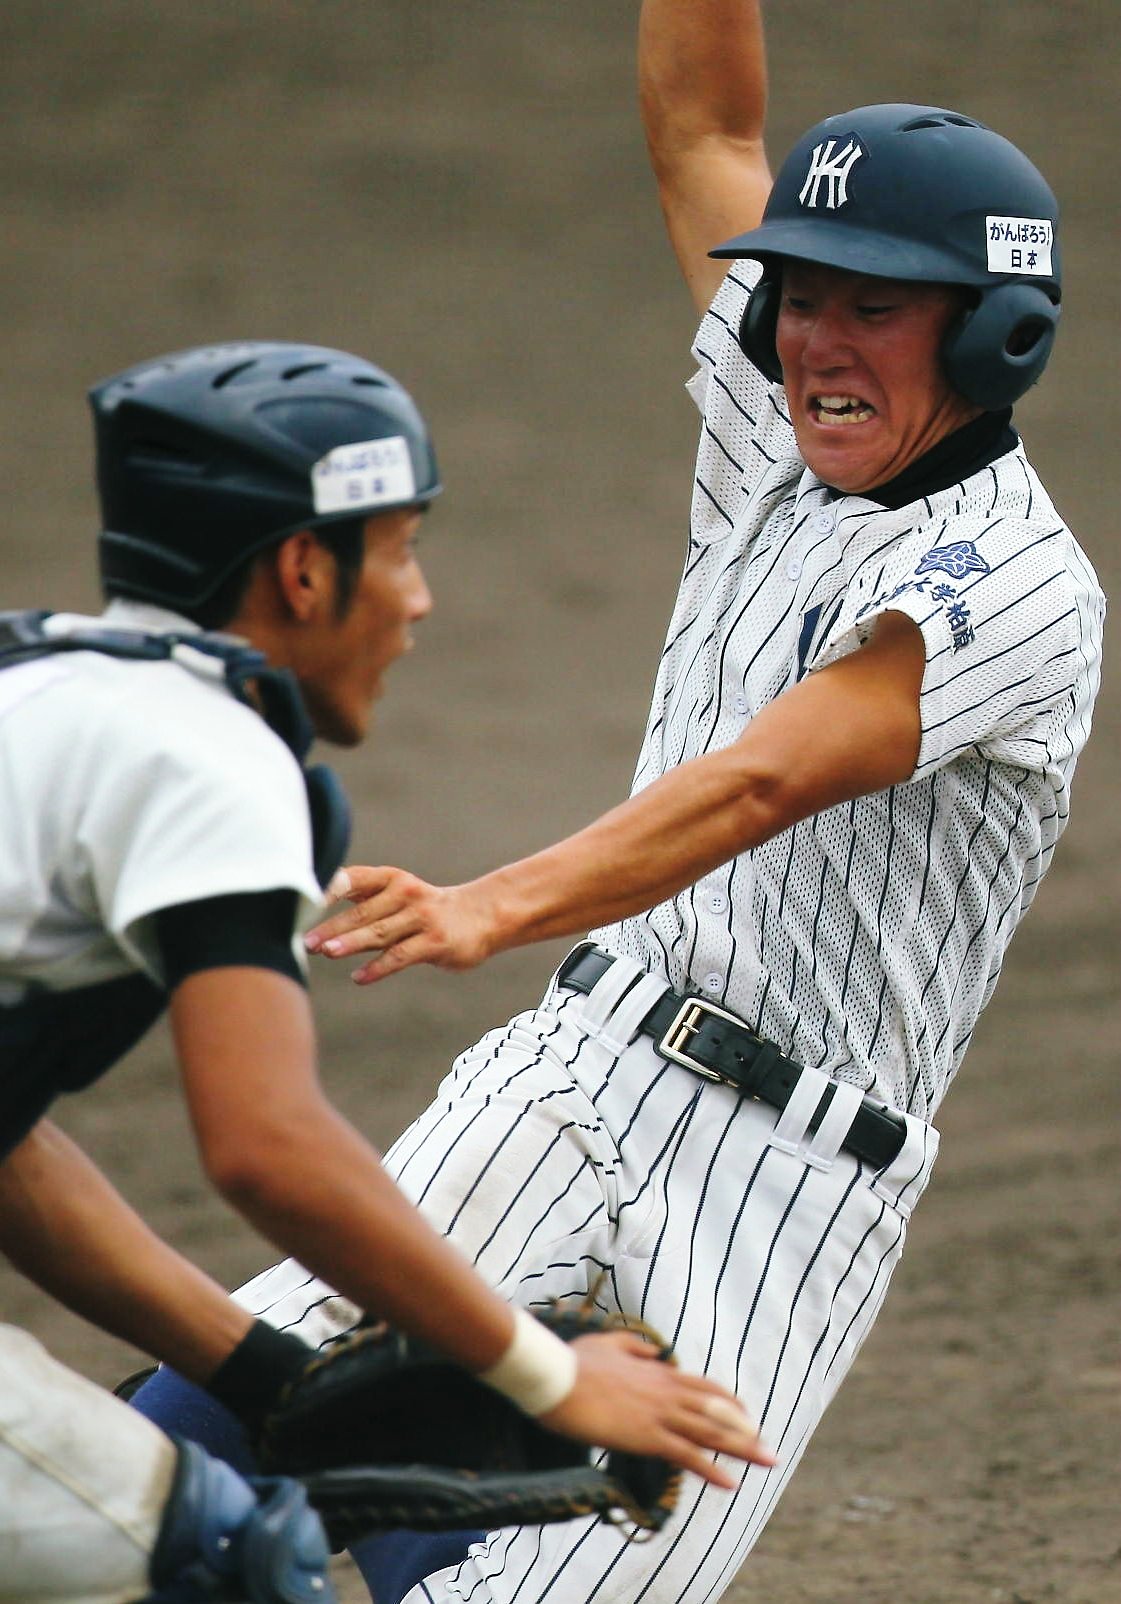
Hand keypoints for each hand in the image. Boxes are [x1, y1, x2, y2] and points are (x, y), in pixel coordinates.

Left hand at [304, 864, 494, 983]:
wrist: (481, 916)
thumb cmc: (425, 910)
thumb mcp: (397, 896)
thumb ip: (363, 902)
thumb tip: (313, 915)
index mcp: (392, 879)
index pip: (355, 879)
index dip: (329, 889)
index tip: (303, 902)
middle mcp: (406, 894)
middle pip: (363, 911)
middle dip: (332, 926)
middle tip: (305, 940)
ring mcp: (422, 918)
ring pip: (379, 933)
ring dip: (350, 942)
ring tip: (326, 951)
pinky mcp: (435, 942)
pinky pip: (400, 956)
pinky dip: (377, 968)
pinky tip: (358, 978)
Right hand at [541, 1332, 775, 1488]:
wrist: (556, 1376)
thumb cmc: (575, 1361)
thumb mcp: (608, 1342)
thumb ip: (635, 1347)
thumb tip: (656, 1354)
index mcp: (659, 1373)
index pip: (705, 1387)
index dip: (729, 1403)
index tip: (746, 1416)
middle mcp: (666, 1392)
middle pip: (717, 1411)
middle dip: (746, 1431)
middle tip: (768, 1449)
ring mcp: (659, 1414)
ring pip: (711, 1432)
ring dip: (743, 1449)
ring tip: (768, 1461)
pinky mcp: (647, 1436)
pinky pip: (687, 1455)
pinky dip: (711, 1469)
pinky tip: (731, 1483)